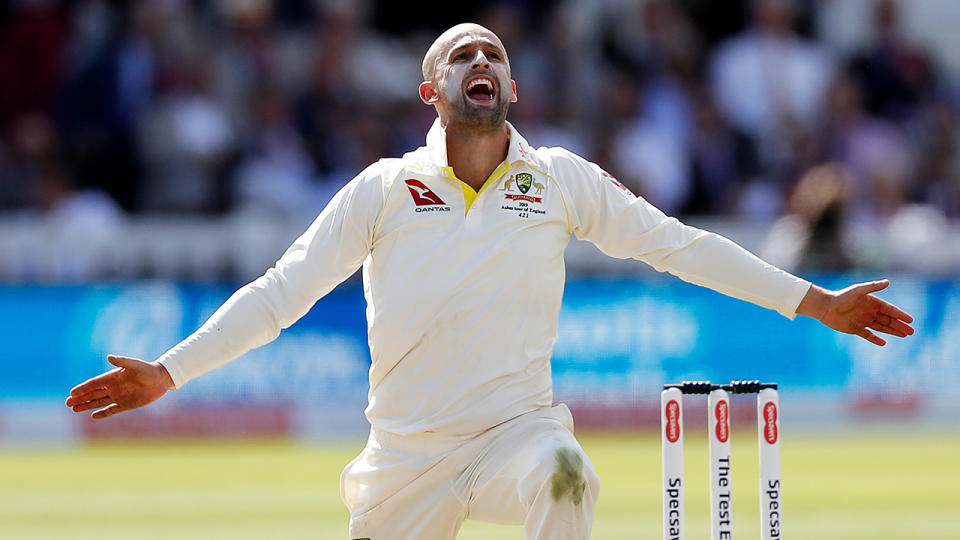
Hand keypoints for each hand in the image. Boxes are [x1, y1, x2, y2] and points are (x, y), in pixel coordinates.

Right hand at [65, 355, 174, 418]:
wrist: (161, 379)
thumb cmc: (148, 369)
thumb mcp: (135, 364)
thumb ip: (122, 362)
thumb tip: (108, 357)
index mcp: (113, 377)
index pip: (94, 383)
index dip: (83, 388)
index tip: (72, 392)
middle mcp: (114, 387)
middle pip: (93, 394)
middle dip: (80, 398)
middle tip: (68, 403)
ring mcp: (119, 396)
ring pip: (99, 402)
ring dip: (87, 405)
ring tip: (74, 409)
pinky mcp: (127, 405)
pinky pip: (111, 410)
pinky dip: (103, 413)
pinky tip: (93, 416)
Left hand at [797, 279, 914, 345]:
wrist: (825, 306)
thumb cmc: (842, 296)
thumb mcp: (858, 290)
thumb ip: (873, 287)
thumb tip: (888, 282)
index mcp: (872, 303)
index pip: (890, 309)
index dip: (900, 315)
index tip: (911, 320)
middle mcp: (869, 312)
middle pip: (888, 320)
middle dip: (900, 325)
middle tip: (911, 331)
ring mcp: (863, 321)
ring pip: (881, 327)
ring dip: (892, 331)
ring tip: (904, 335)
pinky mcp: (855, 329)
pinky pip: (868, 335)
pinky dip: (875, 339)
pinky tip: (884, 343)